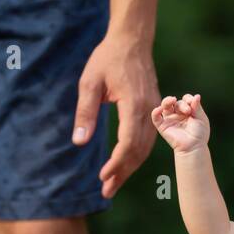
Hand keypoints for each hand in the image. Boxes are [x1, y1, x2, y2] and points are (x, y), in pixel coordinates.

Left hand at [73, 33, 160, 197]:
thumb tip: (79, 142)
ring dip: (129, 168)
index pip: (129, 143)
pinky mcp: (154, 112)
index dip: (116, 164)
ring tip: (112, 184)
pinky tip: (124, 165)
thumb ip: (85, 113)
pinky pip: (148, 140)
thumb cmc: (108, 59)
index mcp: (134, 105)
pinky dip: (136, 156)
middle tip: (106, 192)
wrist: (132, 41)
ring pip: (145, 148)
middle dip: (122, 173)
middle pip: (139, 152)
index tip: (102, 177)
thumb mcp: (89, 83)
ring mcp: (155, 112)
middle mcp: (149, 111)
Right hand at [151, 93, 208, 152]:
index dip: (189, 99)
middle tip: (188, 111)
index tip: (193, 105)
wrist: (193, 147)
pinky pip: (155, 117)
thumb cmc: (199, 134)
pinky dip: (155, 112)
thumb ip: (197, 107)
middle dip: (182, 104)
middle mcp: (178, 114)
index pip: (186, 99)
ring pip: (165, 106)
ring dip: (167, 101)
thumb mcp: (201, 119)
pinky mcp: (162, 126)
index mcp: (188, 111)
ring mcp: (170, 119)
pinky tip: (159, 109)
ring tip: (172, 100)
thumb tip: (196, 95)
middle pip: (176, 102)